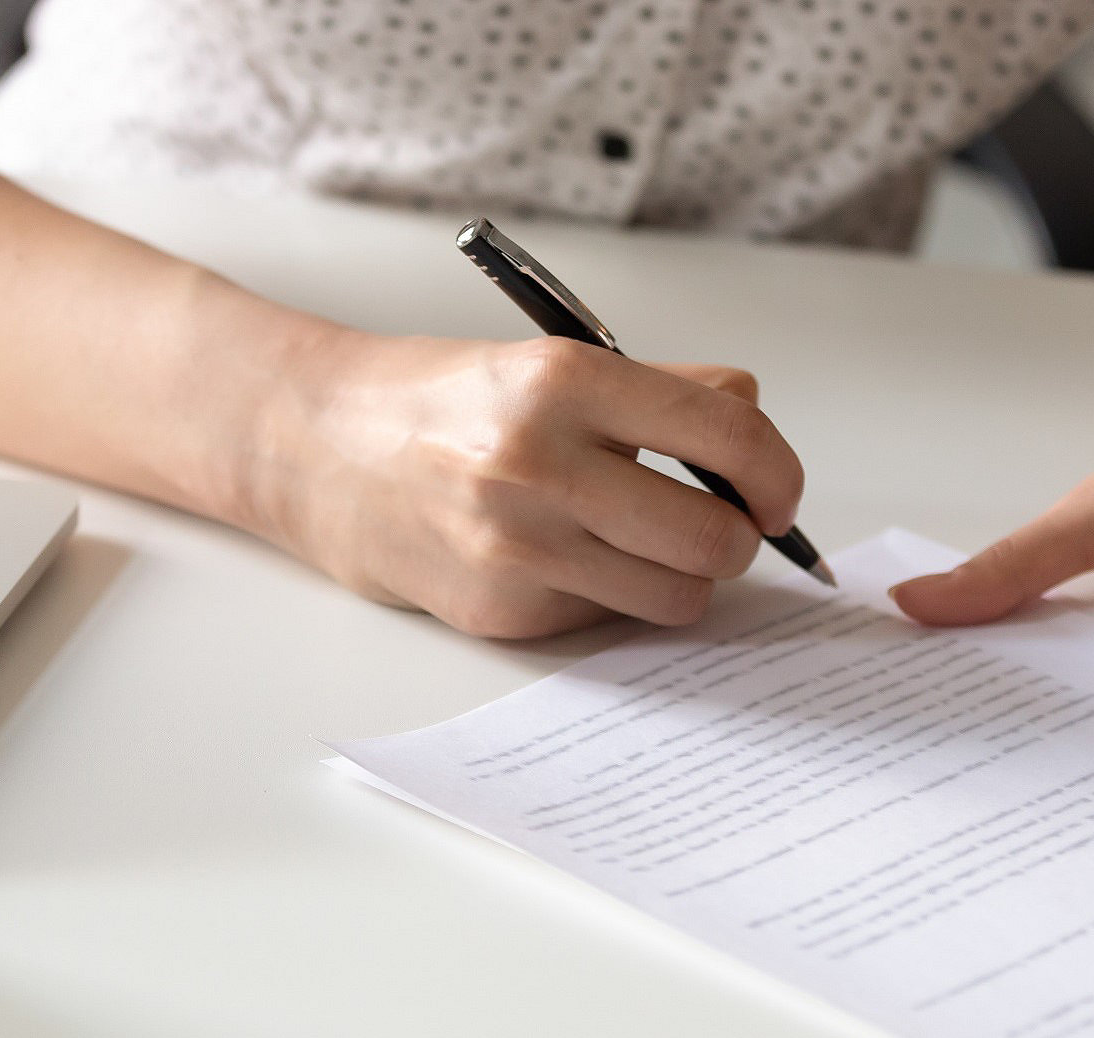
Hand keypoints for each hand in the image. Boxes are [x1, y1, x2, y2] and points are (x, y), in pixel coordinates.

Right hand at [250, 331, 802, 637]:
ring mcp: (518, 549)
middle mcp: (540, 466)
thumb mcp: (548, 361)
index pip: (729, 436)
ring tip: (641, 541)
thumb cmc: (438, 402)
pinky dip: (611, 595)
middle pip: (715, 539)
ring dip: (681, 577)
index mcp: (564, 383)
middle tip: (721, 525)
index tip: (778, 493)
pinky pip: (609, 619)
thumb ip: (662, 389)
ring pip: (677, 598)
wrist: (315, 450)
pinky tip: (564, 558)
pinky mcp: (501, 612)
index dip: (777, 475)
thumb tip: (752, 424)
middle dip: (737, 539)